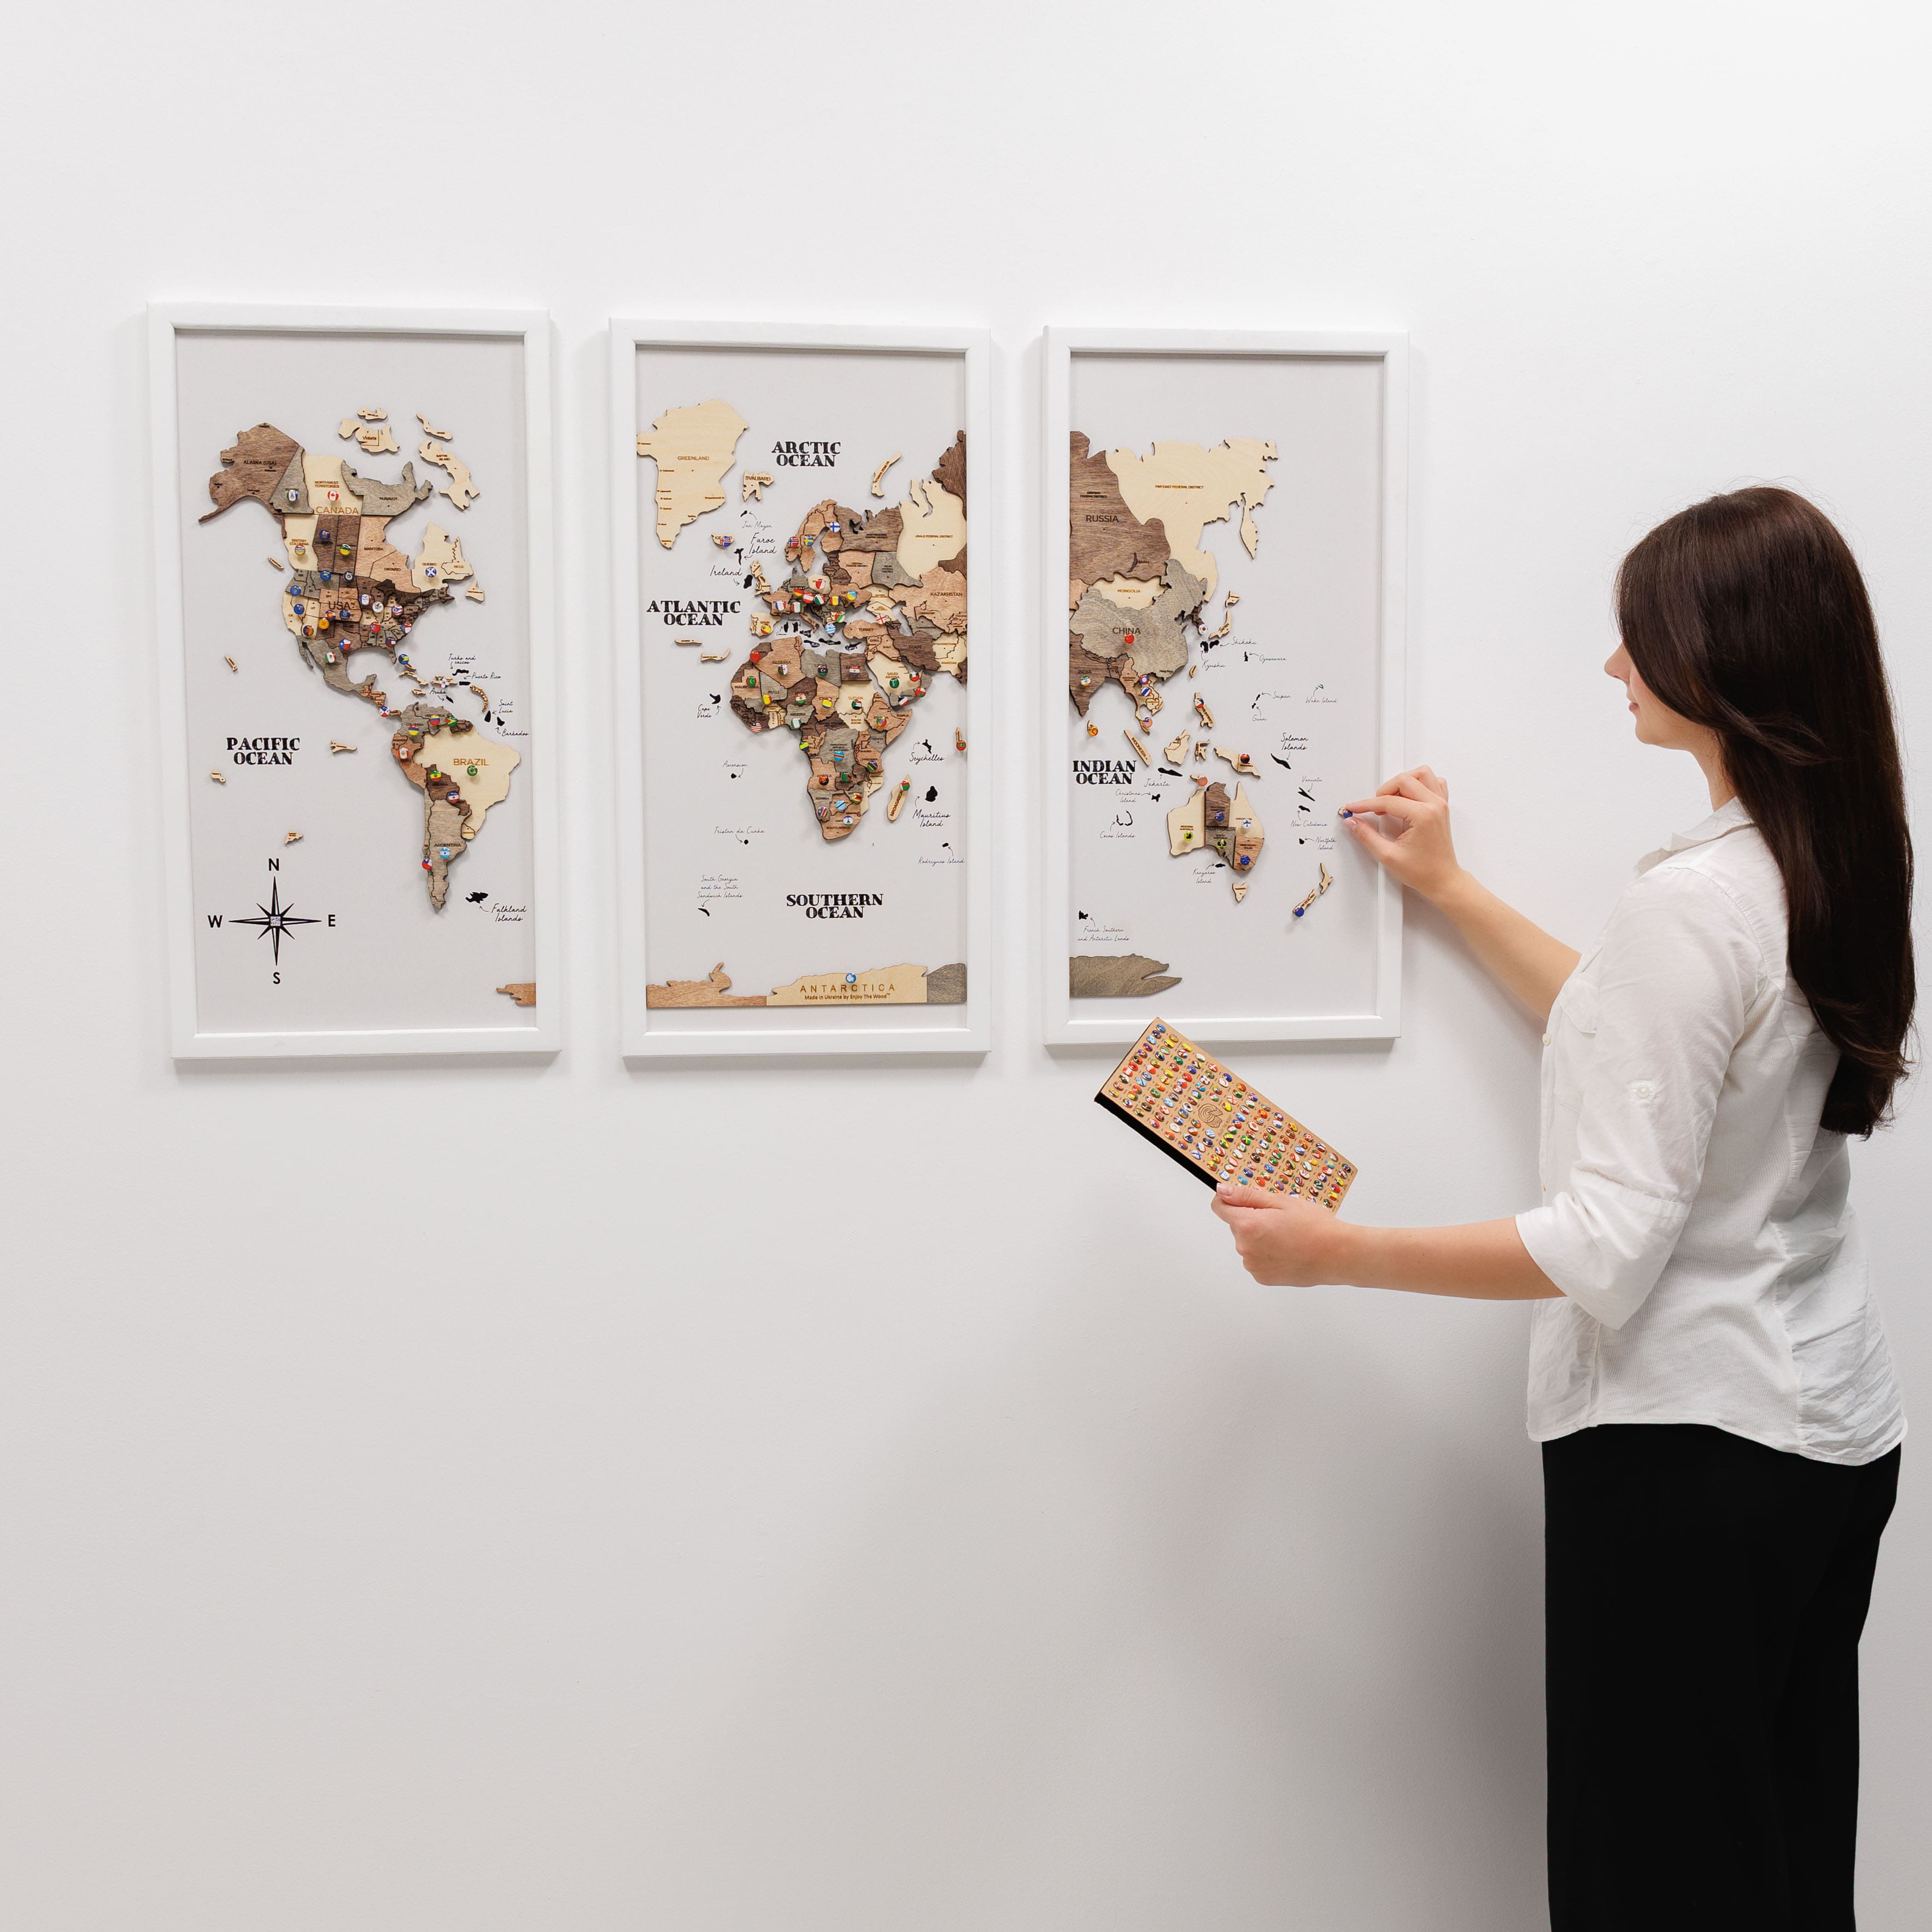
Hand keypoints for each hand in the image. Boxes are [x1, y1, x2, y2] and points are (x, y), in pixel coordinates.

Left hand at [1211, 1183, 1356, 1286]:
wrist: (1337, 1255)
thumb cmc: (1315, 1226)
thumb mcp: (1281, 1201)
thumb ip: (1246, 1196)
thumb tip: (1221, 1191)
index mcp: (1247, 1225)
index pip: (1219, 1207)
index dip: (1231, 1200)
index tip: (1247, 1200)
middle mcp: (1244, 1247)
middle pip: (1236, 1225)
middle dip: (1252, 1219)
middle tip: (1280, 1219)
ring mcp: (1252, 1265)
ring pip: (1247, 1243)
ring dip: (1259, 1238)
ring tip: (1287, 1236)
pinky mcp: (1262, 1277)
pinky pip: (1256, 1259)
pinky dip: (1267, 1254)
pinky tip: (1287, 1251)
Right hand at [1341, 766, 1463, 903]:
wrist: (1443, 880)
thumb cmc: (1423, 871)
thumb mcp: (1388, 855)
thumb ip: (1367, 835)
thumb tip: (1352, 822)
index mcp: (1423, 816)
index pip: (1387, 801)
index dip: (1366, 805)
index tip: (1354, 809)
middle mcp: (1434, 805)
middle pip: (1404, 780)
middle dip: (1383, 791)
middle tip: (1374, 809)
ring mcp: (1441, 804)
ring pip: (1422, 774)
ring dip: (1403, 782)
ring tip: (1392, 799)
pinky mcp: (1442, 807)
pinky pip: (1435, 783)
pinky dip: (1420, 784)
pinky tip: (1409, 797)